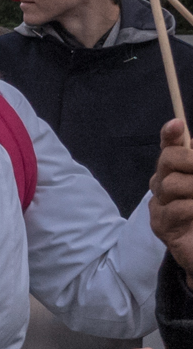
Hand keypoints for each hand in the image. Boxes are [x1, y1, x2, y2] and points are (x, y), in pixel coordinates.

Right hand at [153, 121, 192, 272]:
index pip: (171, 146)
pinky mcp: (160, 225)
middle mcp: (166, 183)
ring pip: (171, 184)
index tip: (177, 124)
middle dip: (189, 160)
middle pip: (167, 159)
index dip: (171, 134)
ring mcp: (160, 204)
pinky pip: (175, 208)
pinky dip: (192, 209)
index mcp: (180, 172)